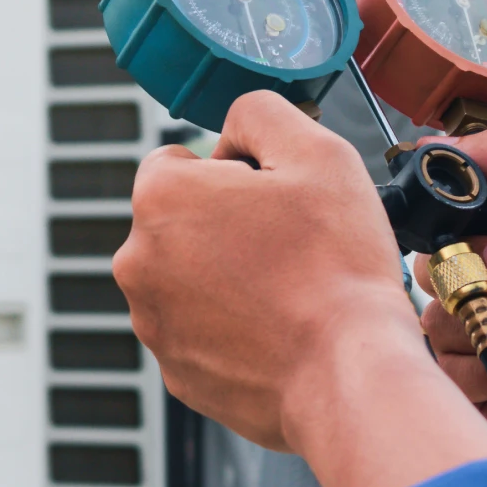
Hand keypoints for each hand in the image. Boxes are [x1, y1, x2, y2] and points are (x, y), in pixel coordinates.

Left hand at [114, 91, 486, 486]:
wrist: (348, 371)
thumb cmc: (337, 266)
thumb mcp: (319, 152)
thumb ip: (261, 113)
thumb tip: (237, 124)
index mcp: (161, 197)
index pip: (180, 161)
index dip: (236, 173)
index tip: (279, 200)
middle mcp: (138, 260)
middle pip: (183, 224)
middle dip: (228, 227)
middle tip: (293, 247)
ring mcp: (154, 324)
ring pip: (191, 280)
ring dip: (230, 278)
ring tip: (292, 292)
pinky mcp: (177, 373)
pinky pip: (204, 333)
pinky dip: (236, 329)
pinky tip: (282, 330)